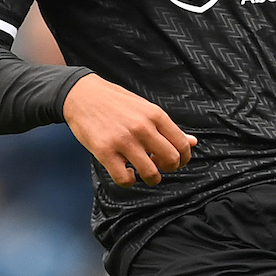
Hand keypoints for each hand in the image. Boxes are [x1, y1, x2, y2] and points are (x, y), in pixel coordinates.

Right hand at [63, 74, 195, 186]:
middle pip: (170, 160)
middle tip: (159, 166)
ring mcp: (123, 141)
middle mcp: (142, 128)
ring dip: (151, 178)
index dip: (183, 159)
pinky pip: (124, 179)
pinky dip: (129, 181)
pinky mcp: (104, 152)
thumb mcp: (146, 109)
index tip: (176, 161)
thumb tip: (193, 142)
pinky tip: (127, 172)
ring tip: (144, 172)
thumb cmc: (116, 102)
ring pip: (150, 173)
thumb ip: (168, 128)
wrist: (82, 95)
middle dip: (169, 169)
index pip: (182, 145)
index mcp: (156, 115)